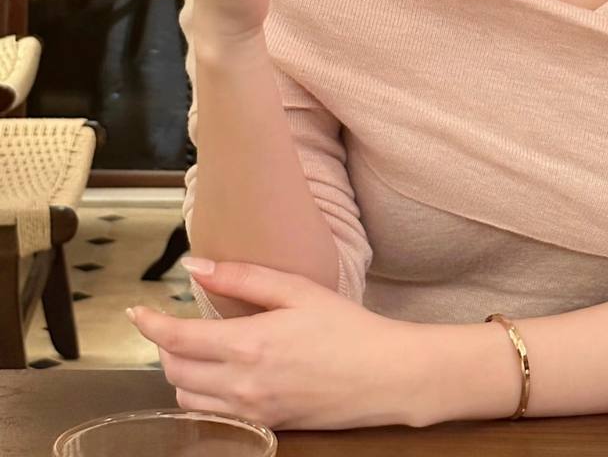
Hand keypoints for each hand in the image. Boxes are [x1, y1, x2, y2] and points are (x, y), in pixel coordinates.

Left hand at [127, 258, 426, 430]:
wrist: (385, 376)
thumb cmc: (346, 327)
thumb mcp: (297, 290)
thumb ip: (242, 278)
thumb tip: (196, 268)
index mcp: (249, 345)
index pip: (178, 339)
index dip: (149, 325)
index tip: (136, 312)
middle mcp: (243, 384)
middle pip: (175, 371)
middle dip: (166, 345)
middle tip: (175, 323)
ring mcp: (252, 411)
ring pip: (188, 399)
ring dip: (182, 372)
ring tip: (200, 347)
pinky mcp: (264, 427)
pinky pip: (213, 416)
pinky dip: (204, 395)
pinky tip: (222, 374)